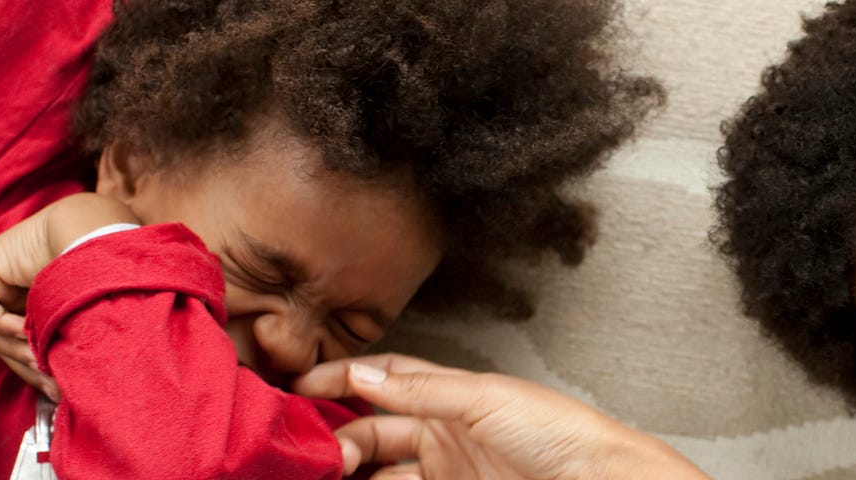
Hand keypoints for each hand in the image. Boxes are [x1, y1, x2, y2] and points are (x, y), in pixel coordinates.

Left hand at [0, 193, 139, 401]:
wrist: (96, 232)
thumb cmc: (100, 270)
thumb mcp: (77, 314)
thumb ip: (63, 340)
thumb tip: (60, 390)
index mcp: (34, 300)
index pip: (21, 343)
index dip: (35, 369)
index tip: (55, 388)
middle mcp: (12, 290)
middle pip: (4, 341)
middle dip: (26, 365)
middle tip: (50, 384)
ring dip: (14, 350)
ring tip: (41, 360)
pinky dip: (1, 326)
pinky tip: (26, 332)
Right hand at [294, 354, 708, 479]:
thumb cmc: (558, 432)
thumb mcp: (485, 399)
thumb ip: (420, 389)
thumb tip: (361, 374)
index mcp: (453, 396)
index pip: (385, 381)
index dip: (341, 381)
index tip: (297, 389)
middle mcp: (444, 434)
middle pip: (372, 431)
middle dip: (335, 436)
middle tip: (305, 448)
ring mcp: (446, 472)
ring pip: (378, 473)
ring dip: (347, 470)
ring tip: (316, 471)